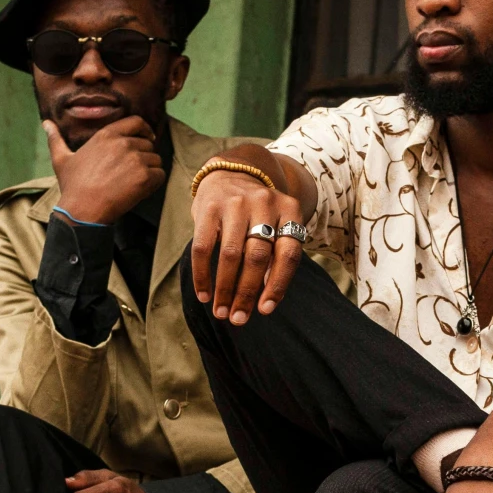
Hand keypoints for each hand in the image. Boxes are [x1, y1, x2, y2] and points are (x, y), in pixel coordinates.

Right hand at [45, 117, 164, 223]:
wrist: (83, 210)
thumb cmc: (73, 186)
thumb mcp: (61, 159)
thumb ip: (56, 139)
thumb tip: (46, 124)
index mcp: (106, 135)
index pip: (137, 121)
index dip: (145, 130)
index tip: (147, 138)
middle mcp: (123, 143)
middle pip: (148, 143)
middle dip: (145, 156)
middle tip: (134, 171)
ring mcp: (135, 159)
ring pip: (155, 159)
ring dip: (150, 170)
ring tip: (135, 182)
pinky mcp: (144, 176)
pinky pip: (160, 175)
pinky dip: (155, 183)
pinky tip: (141, 190)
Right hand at [188, 165, 304, 325]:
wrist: (231, 174)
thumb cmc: (258, 213)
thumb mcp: (276, 226)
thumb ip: (275, 257)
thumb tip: (263, 302)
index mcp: (289, 210)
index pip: (288, 254)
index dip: (277, 286)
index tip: (264, 311)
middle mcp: (265, 203)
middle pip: (258, 257)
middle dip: (247, 293)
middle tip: (238, 318)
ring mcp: (236, 203)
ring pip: (231, 255)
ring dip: (225, 289)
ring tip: (221, 312)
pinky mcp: (209, 207)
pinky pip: (203, 247)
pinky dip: (203, 275)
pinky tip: (204, 295)